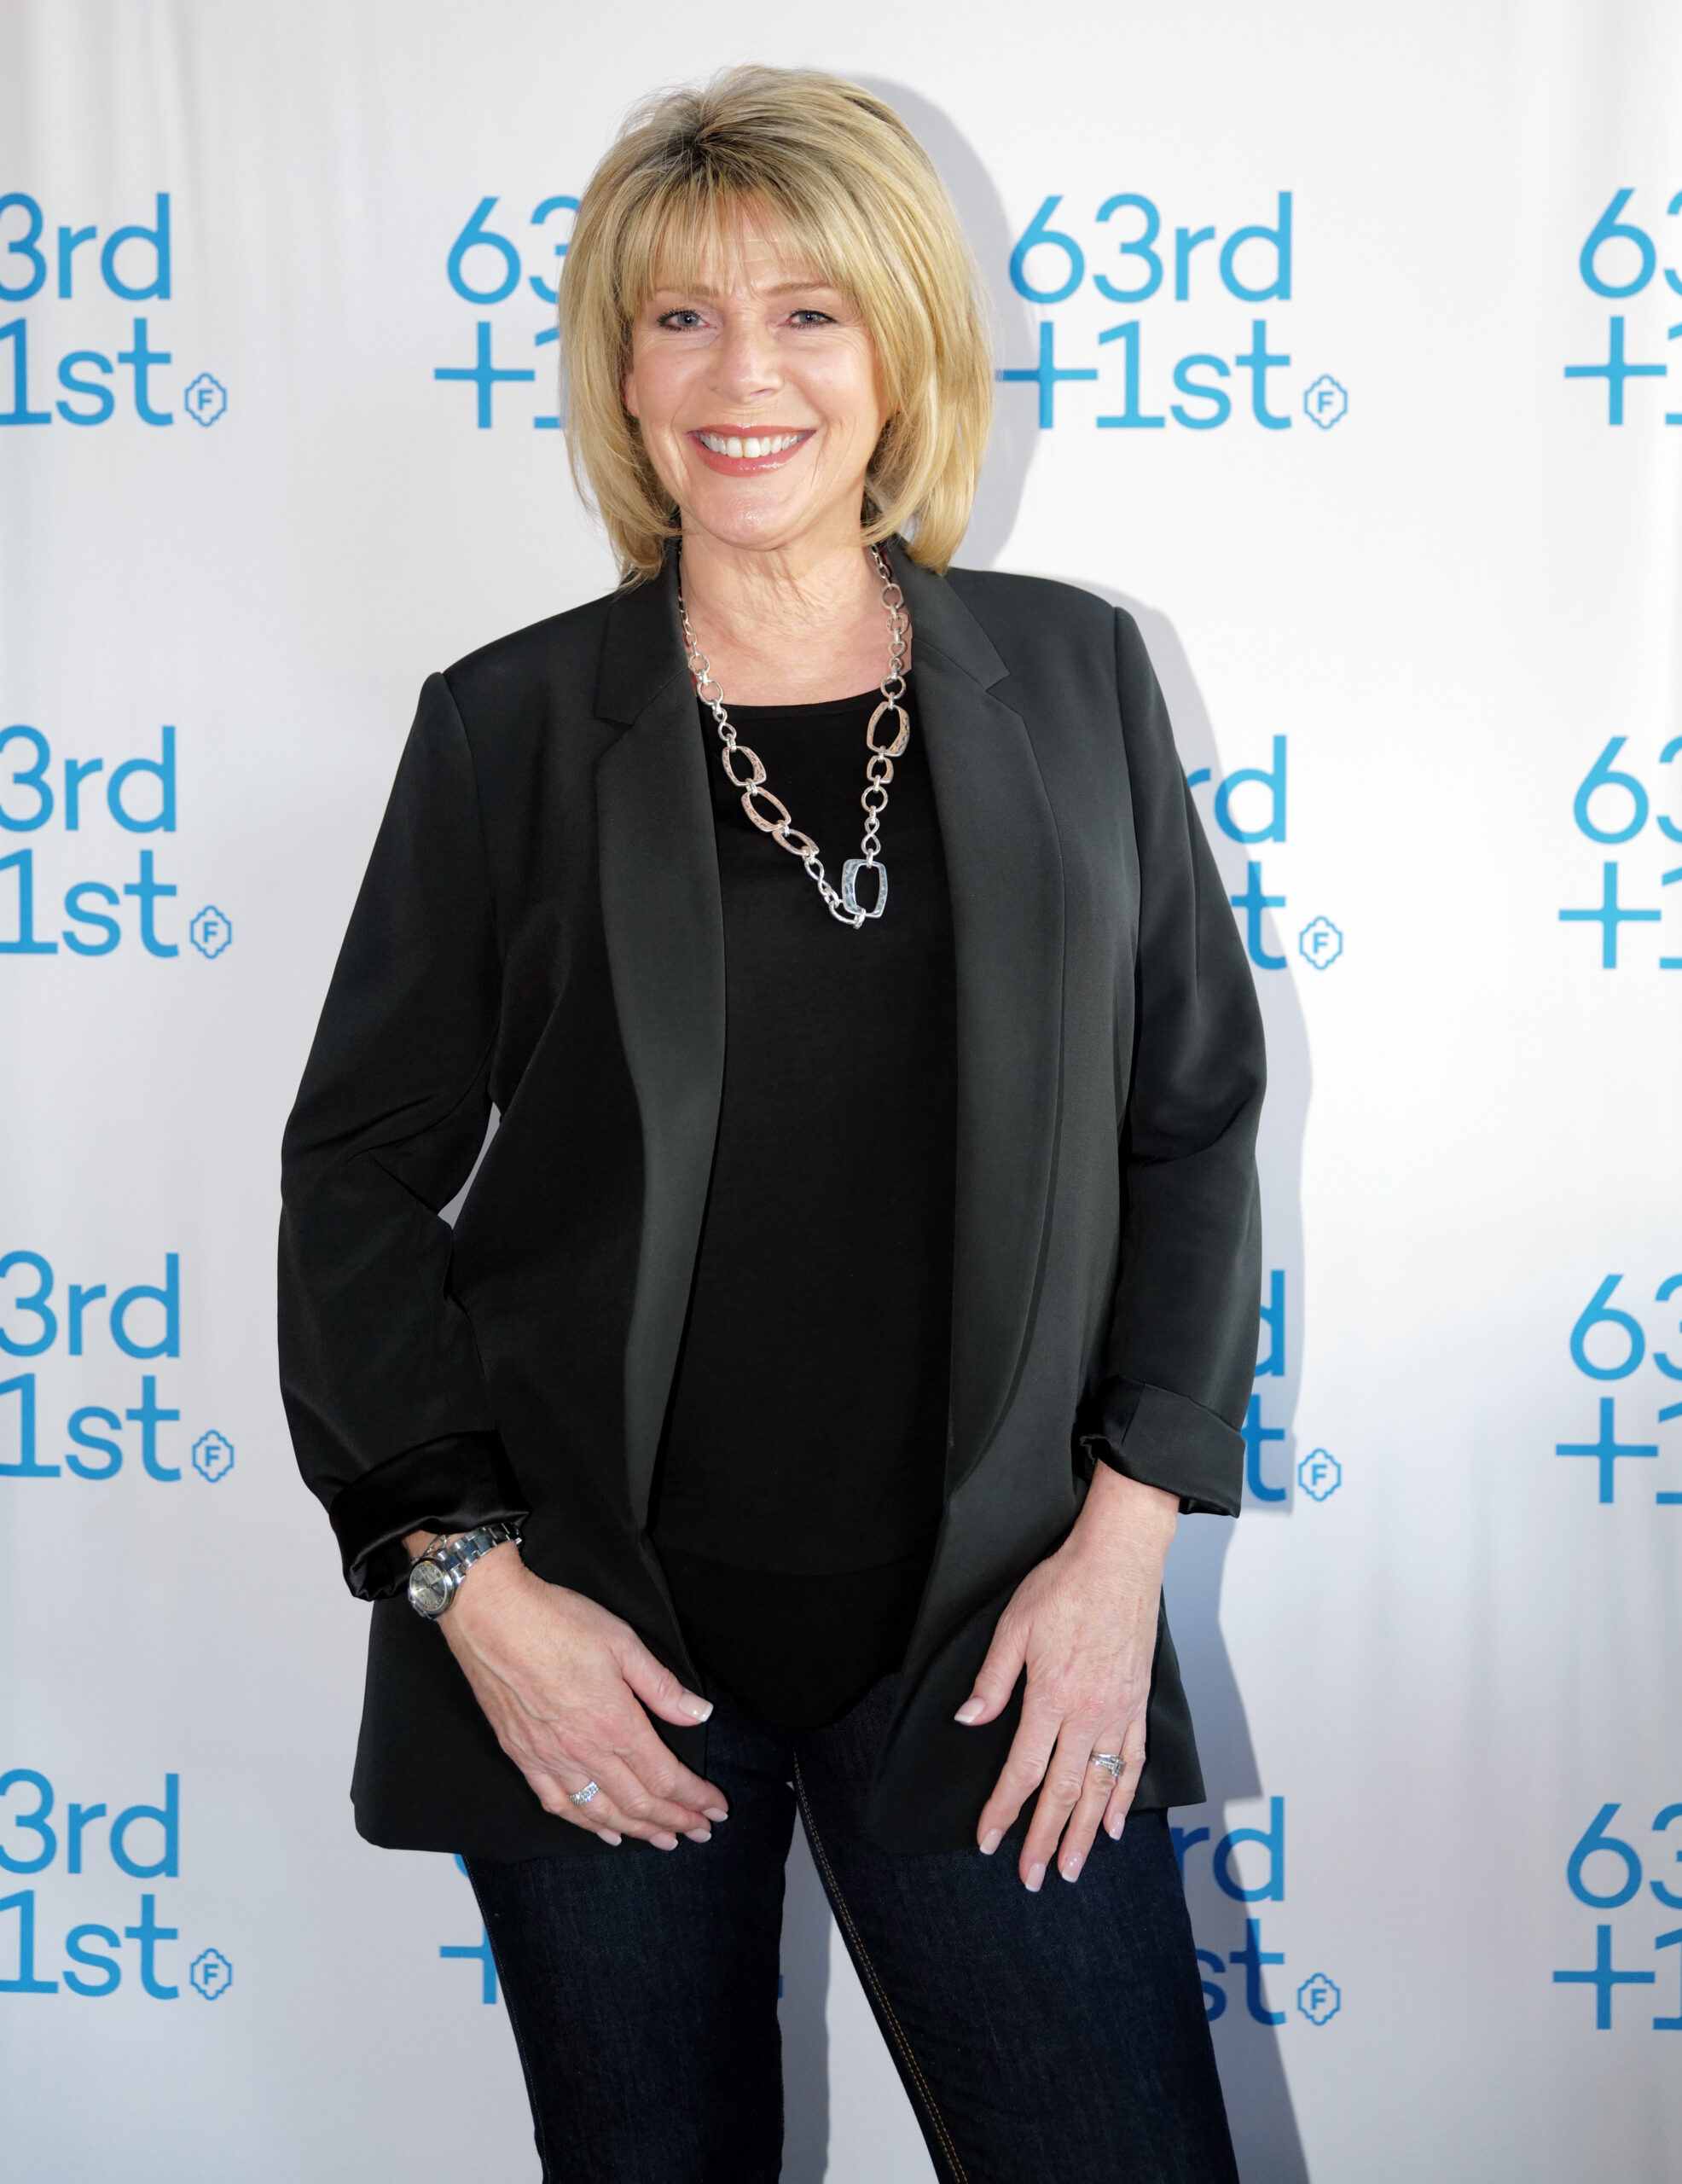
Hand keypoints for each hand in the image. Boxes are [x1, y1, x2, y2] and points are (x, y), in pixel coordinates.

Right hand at [415, 1538, 728, 1849]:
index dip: (695, 1799)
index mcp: (615, 1723)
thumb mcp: (623, 1642)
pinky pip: (558, 1804)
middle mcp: (583, 1750)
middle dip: (676, 1822)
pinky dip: (586, 1825)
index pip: (665, 1777)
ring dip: (637, 1831)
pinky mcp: (522, 1755)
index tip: (717, 1810)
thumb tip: (700, 1714)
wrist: (490, 1616)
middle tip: (701, 1834)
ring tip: (664, 1841)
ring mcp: (549, 1758)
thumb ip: (662, 1687)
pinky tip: (603, 1832)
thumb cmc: (557, 1621)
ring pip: (601, 1812)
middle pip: (638, 1802)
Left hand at [954, 1466, 1176, 1890]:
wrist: (1120, 1559)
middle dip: (1043, 1839)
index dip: (1003, 1809)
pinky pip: (1134, 1760)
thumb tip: (969, 1720)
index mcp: (1051, 1696)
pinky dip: (1125, 1797)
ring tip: (1071, 1868)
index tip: (988, 1840)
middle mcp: (1088, 1713)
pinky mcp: (1138, 1703)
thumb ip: (993, 1680)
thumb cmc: (1065, 1585)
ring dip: (1085, 1834)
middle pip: (1063, 1792)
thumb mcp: (1014, 1626)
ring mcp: (1118, 1712)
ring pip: (1102, 1787)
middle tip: (1032, 1878)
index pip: (1023, 1769)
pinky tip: (1115, 1825)